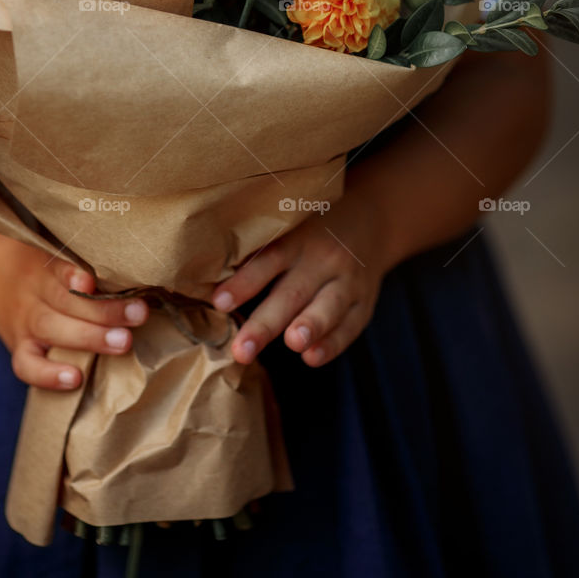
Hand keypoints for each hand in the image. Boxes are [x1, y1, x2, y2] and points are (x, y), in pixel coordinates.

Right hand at [0, 234, 149, 390]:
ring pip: (52, 330)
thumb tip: (133, 259)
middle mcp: (32, 292)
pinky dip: (48, 376)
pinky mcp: (18, 347)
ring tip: (122, 343)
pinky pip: (27, 366)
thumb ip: (80, 253)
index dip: (72, 276)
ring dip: (89, 338)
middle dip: (103, 311)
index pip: (57, 268)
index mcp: (41, 263)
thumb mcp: (49, 244)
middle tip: (138, 314)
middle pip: (63, 302)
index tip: (92, 281)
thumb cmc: (34, 258)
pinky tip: (75, 380)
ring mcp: (23, 322)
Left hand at [210, 173, 388, 368]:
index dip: (244, 282)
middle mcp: (323, 258)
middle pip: (293, 292)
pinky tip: (313, 358)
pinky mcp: (364, 302)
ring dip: (311, 326)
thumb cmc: (311, 229)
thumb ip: (260, 250)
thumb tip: (207, 277)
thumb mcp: (290, 226)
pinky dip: (334, 343)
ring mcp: (347, 281)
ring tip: (293, 344)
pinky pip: (350, 325)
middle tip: (242, 349)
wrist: (371, 219)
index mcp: (297, 239)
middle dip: (266, 323)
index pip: (268, 260)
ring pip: (328, 306)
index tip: (219, 302)